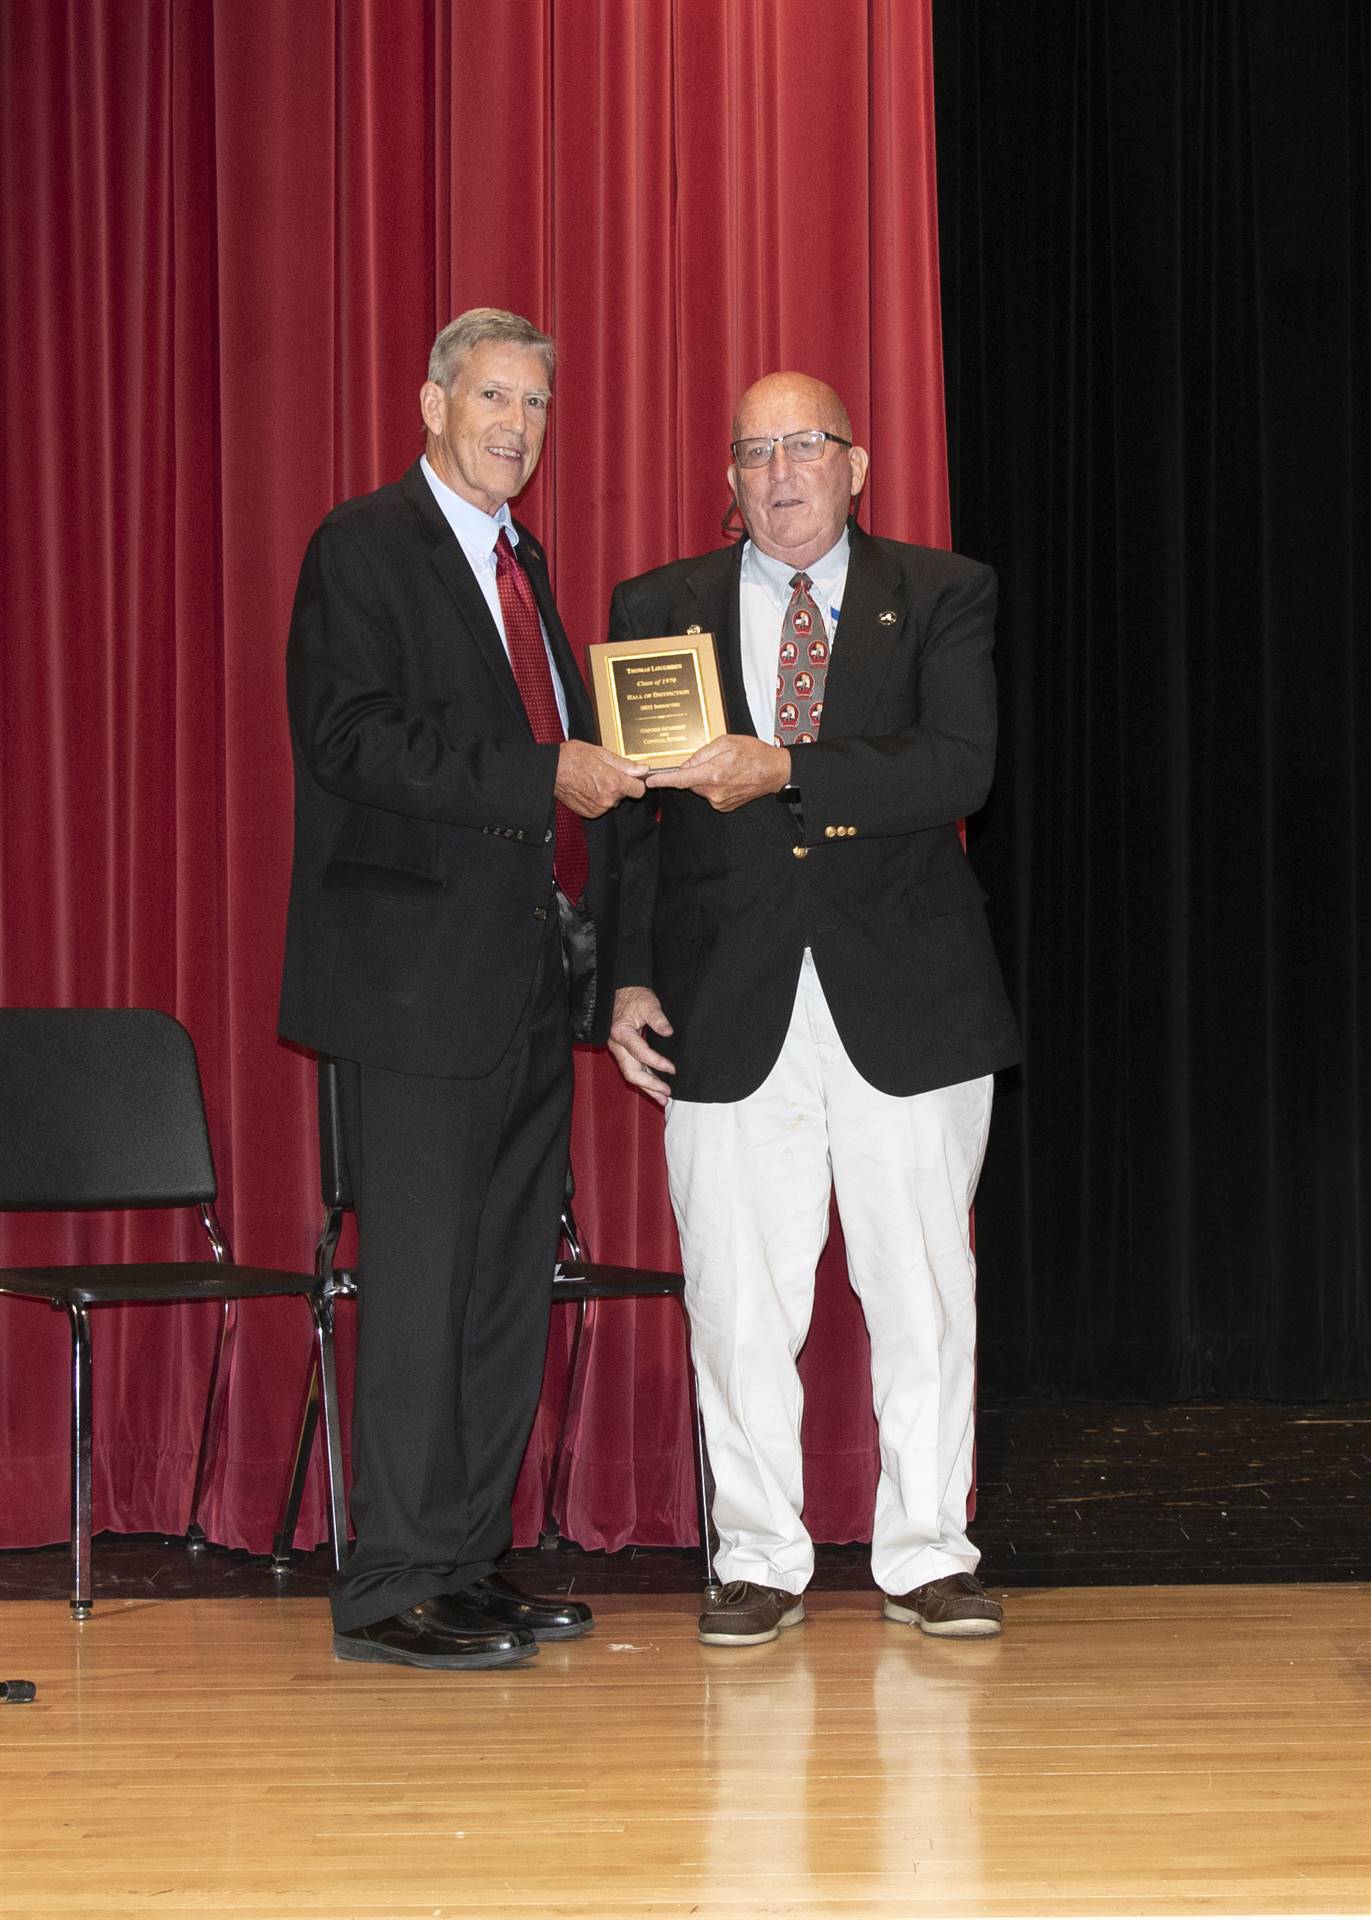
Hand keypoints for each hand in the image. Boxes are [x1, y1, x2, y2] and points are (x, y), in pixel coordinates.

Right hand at [555, 740, 647, 817]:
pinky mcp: (590, 813)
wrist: (552, 769)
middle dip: (619, 785)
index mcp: (614, 782)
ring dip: (607, 793)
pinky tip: (588, 788)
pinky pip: (601, 807)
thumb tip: (642, 769)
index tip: (632, 778)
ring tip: (594, 780)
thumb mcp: (602, 754)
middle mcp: (607, 798)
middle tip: (605, 773)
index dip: (636, 782)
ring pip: (612, 801)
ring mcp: (598, 807)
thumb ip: (625, 765)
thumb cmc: (573, 758)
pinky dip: (597, 800)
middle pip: (625, 795)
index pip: (639, 790)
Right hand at [608, 985, 674, 1106]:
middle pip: (631, 1072)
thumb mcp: (648, 1003)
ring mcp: (619, 1050)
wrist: (620, 992)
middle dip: (649, 1085)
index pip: (640, 1053)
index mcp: (621, 1033)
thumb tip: (668, 1032)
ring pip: (631, 1074)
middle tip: (666, 1093)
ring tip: (662, 1099)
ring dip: (647, 1088)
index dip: (656, 1062)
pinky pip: (633, 1069)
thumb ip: (658, 1018)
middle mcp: (617, 1045)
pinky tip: (655, 1087)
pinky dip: (644, 1080)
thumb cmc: (633, 997)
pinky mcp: (624, 1051)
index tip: (672, 1069)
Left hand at [645, 736, 790, 811]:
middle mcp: (714, 791)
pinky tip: (729, 778)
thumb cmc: (753, 753)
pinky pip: (710, 794)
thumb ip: (702, 753)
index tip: (650, 781)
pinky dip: (714, 786)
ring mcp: (720, 801)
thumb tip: (686, 764)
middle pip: (690, 783)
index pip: (681, 779)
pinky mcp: (724, 806)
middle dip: (694, 772)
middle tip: (713, 760)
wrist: (774, 772)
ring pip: (700, 788)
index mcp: (713, 773)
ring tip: (725, 768)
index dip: (663, 780)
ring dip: (705, 778)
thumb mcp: (726, 742)